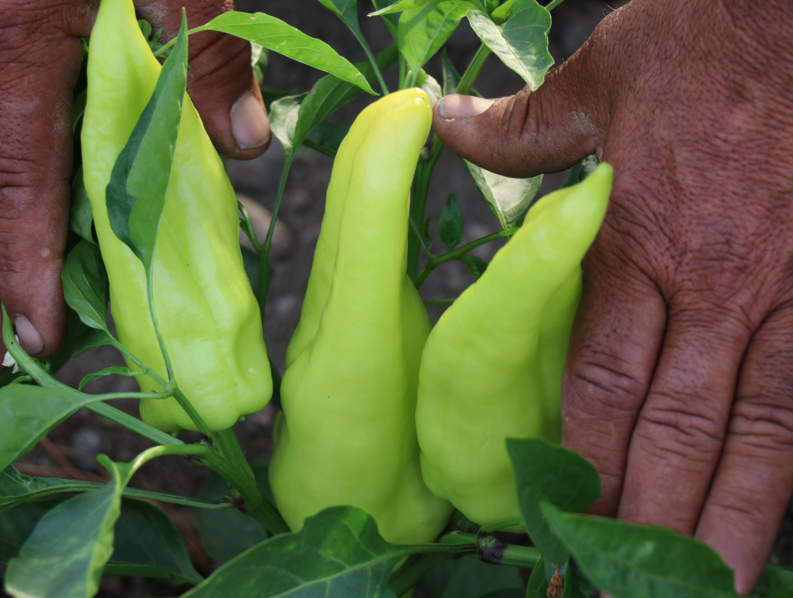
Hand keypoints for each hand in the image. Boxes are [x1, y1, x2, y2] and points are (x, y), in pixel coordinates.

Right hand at [0, 0, 268, 360]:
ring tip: (45, 272)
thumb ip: (206, 54)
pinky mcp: (1, 34)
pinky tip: (61, 184)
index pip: (18, 175)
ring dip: (17, 212)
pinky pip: (8, 116)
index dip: (22, 262)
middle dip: (7, 253)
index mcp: (19, 36)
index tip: (38, 331)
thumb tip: (241, 148)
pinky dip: (23, 161)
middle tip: (38, 318)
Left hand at [433, 0, 792, 592]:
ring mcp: (787, 297)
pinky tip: (776, 529)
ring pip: (758, 437)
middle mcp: (712, 288)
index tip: (557, 528)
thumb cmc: (704, 42)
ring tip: (697, 594)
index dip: (579, 465)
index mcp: (636, 245)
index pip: (600, 386)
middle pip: (674, 432)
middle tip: (610, 594)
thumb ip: (523, 125)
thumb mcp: (602, 78)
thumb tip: (442, 122)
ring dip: (727, 525)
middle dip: (643, 524)